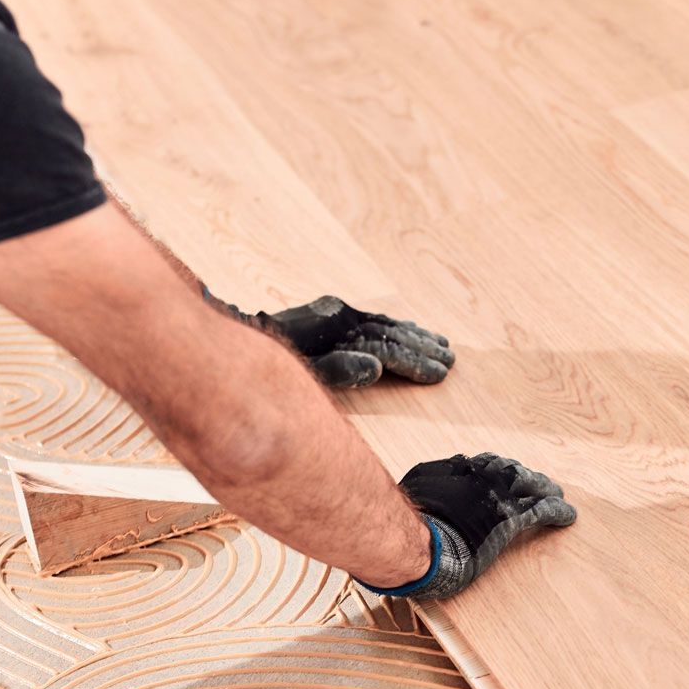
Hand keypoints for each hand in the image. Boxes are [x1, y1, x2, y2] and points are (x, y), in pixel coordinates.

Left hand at [252, 296, 456, 388]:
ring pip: (385, 324)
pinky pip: (372, 320)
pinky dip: (395, 326)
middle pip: (391, 333)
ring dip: (415, 336)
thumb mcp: (302, 369)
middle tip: (451, 361)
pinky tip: (410, 329)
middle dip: (422, 348)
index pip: (387, 347)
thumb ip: (338, 369)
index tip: (440, 374)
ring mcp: (338, 313)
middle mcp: (342, 314)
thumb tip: (376, 367)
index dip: (415, 362)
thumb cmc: (269, 363)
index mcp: (339, 326)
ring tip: (442, 346)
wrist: (238, 334)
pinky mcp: (332, 314)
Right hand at [364, 454, 577, 598]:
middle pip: (511, 470)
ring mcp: (498, 496)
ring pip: (531, 487)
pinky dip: (557, 512)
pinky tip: (569, 516)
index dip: (497, 471)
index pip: (484, 465)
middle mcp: (481, 476)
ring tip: (557, 494)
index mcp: (457, 469)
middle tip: (538, 482)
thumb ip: (423, 489)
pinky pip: (541, 511)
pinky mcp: (512, 519)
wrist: (419, 543)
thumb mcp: (412, 495)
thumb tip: (413, 494)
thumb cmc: (407, 524)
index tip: (503, 475)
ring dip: (545, 490)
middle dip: (525, 477)